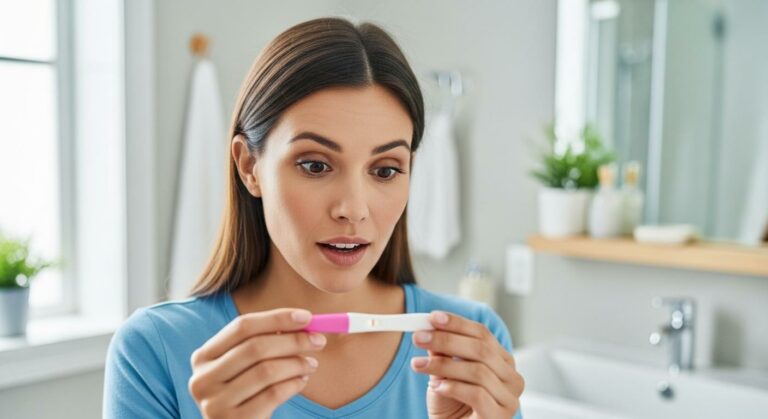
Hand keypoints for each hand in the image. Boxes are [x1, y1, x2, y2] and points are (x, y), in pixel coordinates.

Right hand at [188, 308, 326, 417]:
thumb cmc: (244, 393)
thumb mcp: (244, 367)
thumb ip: (263, 342)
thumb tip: (303, 321)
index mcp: (203, 356)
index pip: (242, 326)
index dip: (276, 318)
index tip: (307, 317)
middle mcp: (202, 379)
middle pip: (255, 347)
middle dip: (293, 340)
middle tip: (319, 340)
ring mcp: (215, 403)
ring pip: (266, 371)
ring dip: (296, 363)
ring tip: (311, 364)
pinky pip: (273, 394)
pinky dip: (293, 384)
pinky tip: (301, 380)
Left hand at [410, 311, 523, 418]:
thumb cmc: (452, 405)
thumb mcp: (444, 373)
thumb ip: (442, 352)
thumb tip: (429, 327)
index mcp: (503, 362)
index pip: (483, 334)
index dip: (457, 323)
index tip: (432, 317)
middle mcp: (512, 378)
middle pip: (481, 350)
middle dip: (446, 340)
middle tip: (419, 337)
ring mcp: (509, 399)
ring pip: (478, 371)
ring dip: (443, 365)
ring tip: (418, 365)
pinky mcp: (499, 417)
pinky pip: (477, 394)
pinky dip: (452, 387)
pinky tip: (436, 387)